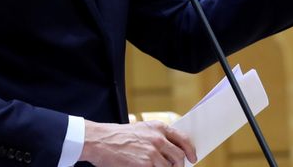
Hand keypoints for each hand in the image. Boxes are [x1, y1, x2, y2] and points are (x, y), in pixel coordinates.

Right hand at [79, 120, 196, 166]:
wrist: (100, 140)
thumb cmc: (117, 136)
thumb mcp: (140, 130)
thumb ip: (157, 136)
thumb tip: (171, 149)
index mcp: (158, 127)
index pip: (183, 139)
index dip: (190, 150)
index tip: (192, 158)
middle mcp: (158, 139)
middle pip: (179, 157)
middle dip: (179, 165)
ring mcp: (152, 152)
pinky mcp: (146, 164)